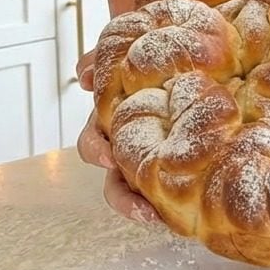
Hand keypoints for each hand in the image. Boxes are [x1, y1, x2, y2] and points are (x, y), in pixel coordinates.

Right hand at [75, 48, 160, 225]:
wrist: (175, 51)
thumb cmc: (145, 57)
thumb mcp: (123, 53)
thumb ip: (101, 60)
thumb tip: (86, 74)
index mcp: (112, 123)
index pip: (95, 145)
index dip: (98, 153)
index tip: (110, 157)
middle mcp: (128, 147)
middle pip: (115, 183)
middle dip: (124, 199)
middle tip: (144, 209)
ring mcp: (150, 158)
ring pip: (140, 193)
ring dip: (145, 208)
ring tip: (160, 218)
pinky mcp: (176, 163)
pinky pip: (171, 191)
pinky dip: (170, 204)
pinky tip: (183, 215)